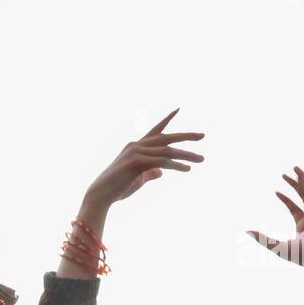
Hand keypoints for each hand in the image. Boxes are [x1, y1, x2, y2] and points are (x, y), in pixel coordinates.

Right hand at [84, 109, 204, 209]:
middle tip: (202, 136)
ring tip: (201, 159)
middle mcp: (136, 145)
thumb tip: (162, 171)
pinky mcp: (136, 162)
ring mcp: (135, 152)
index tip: (178, 109)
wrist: (100, 195)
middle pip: (166, 137)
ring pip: (167, 151)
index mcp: (136, 147)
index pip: (155, 131)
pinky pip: (161, 162)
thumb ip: (150, 173)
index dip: (167, 120)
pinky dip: (175, 165)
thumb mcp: (138, 180)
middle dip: (185, 136)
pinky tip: (187, 169)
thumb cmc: (117, 189)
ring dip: (186, 155)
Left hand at [248, 166, 303, 286]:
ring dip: (303, 178)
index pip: (294, 209)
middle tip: (285, 174)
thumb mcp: (279, 247)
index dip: (285, 200)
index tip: (276, 192)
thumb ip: (263, 239)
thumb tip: (246, 232)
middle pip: (303, 196)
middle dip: (294, 185)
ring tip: (294, 168)